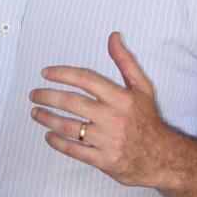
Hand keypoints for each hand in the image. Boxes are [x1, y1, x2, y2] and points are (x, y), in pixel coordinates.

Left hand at [29, 32, 175, 186]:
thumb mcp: (141, 88)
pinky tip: (48, 135)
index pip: (85, 79)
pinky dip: (57, 142)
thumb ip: (125, 62)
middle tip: (34, 94)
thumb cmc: (147, 120)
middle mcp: (112, 118)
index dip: (62, 74)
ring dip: (47, 118)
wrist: (162, 157)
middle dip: (47, 96)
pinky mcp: (103, 160)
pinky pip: (73, 150)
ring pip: (68, 127)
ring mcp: (106, 140)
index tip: (46, 73)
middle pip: (71, 102)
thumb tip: (113, 36)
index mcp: (121, 98)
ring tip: (35, 113)